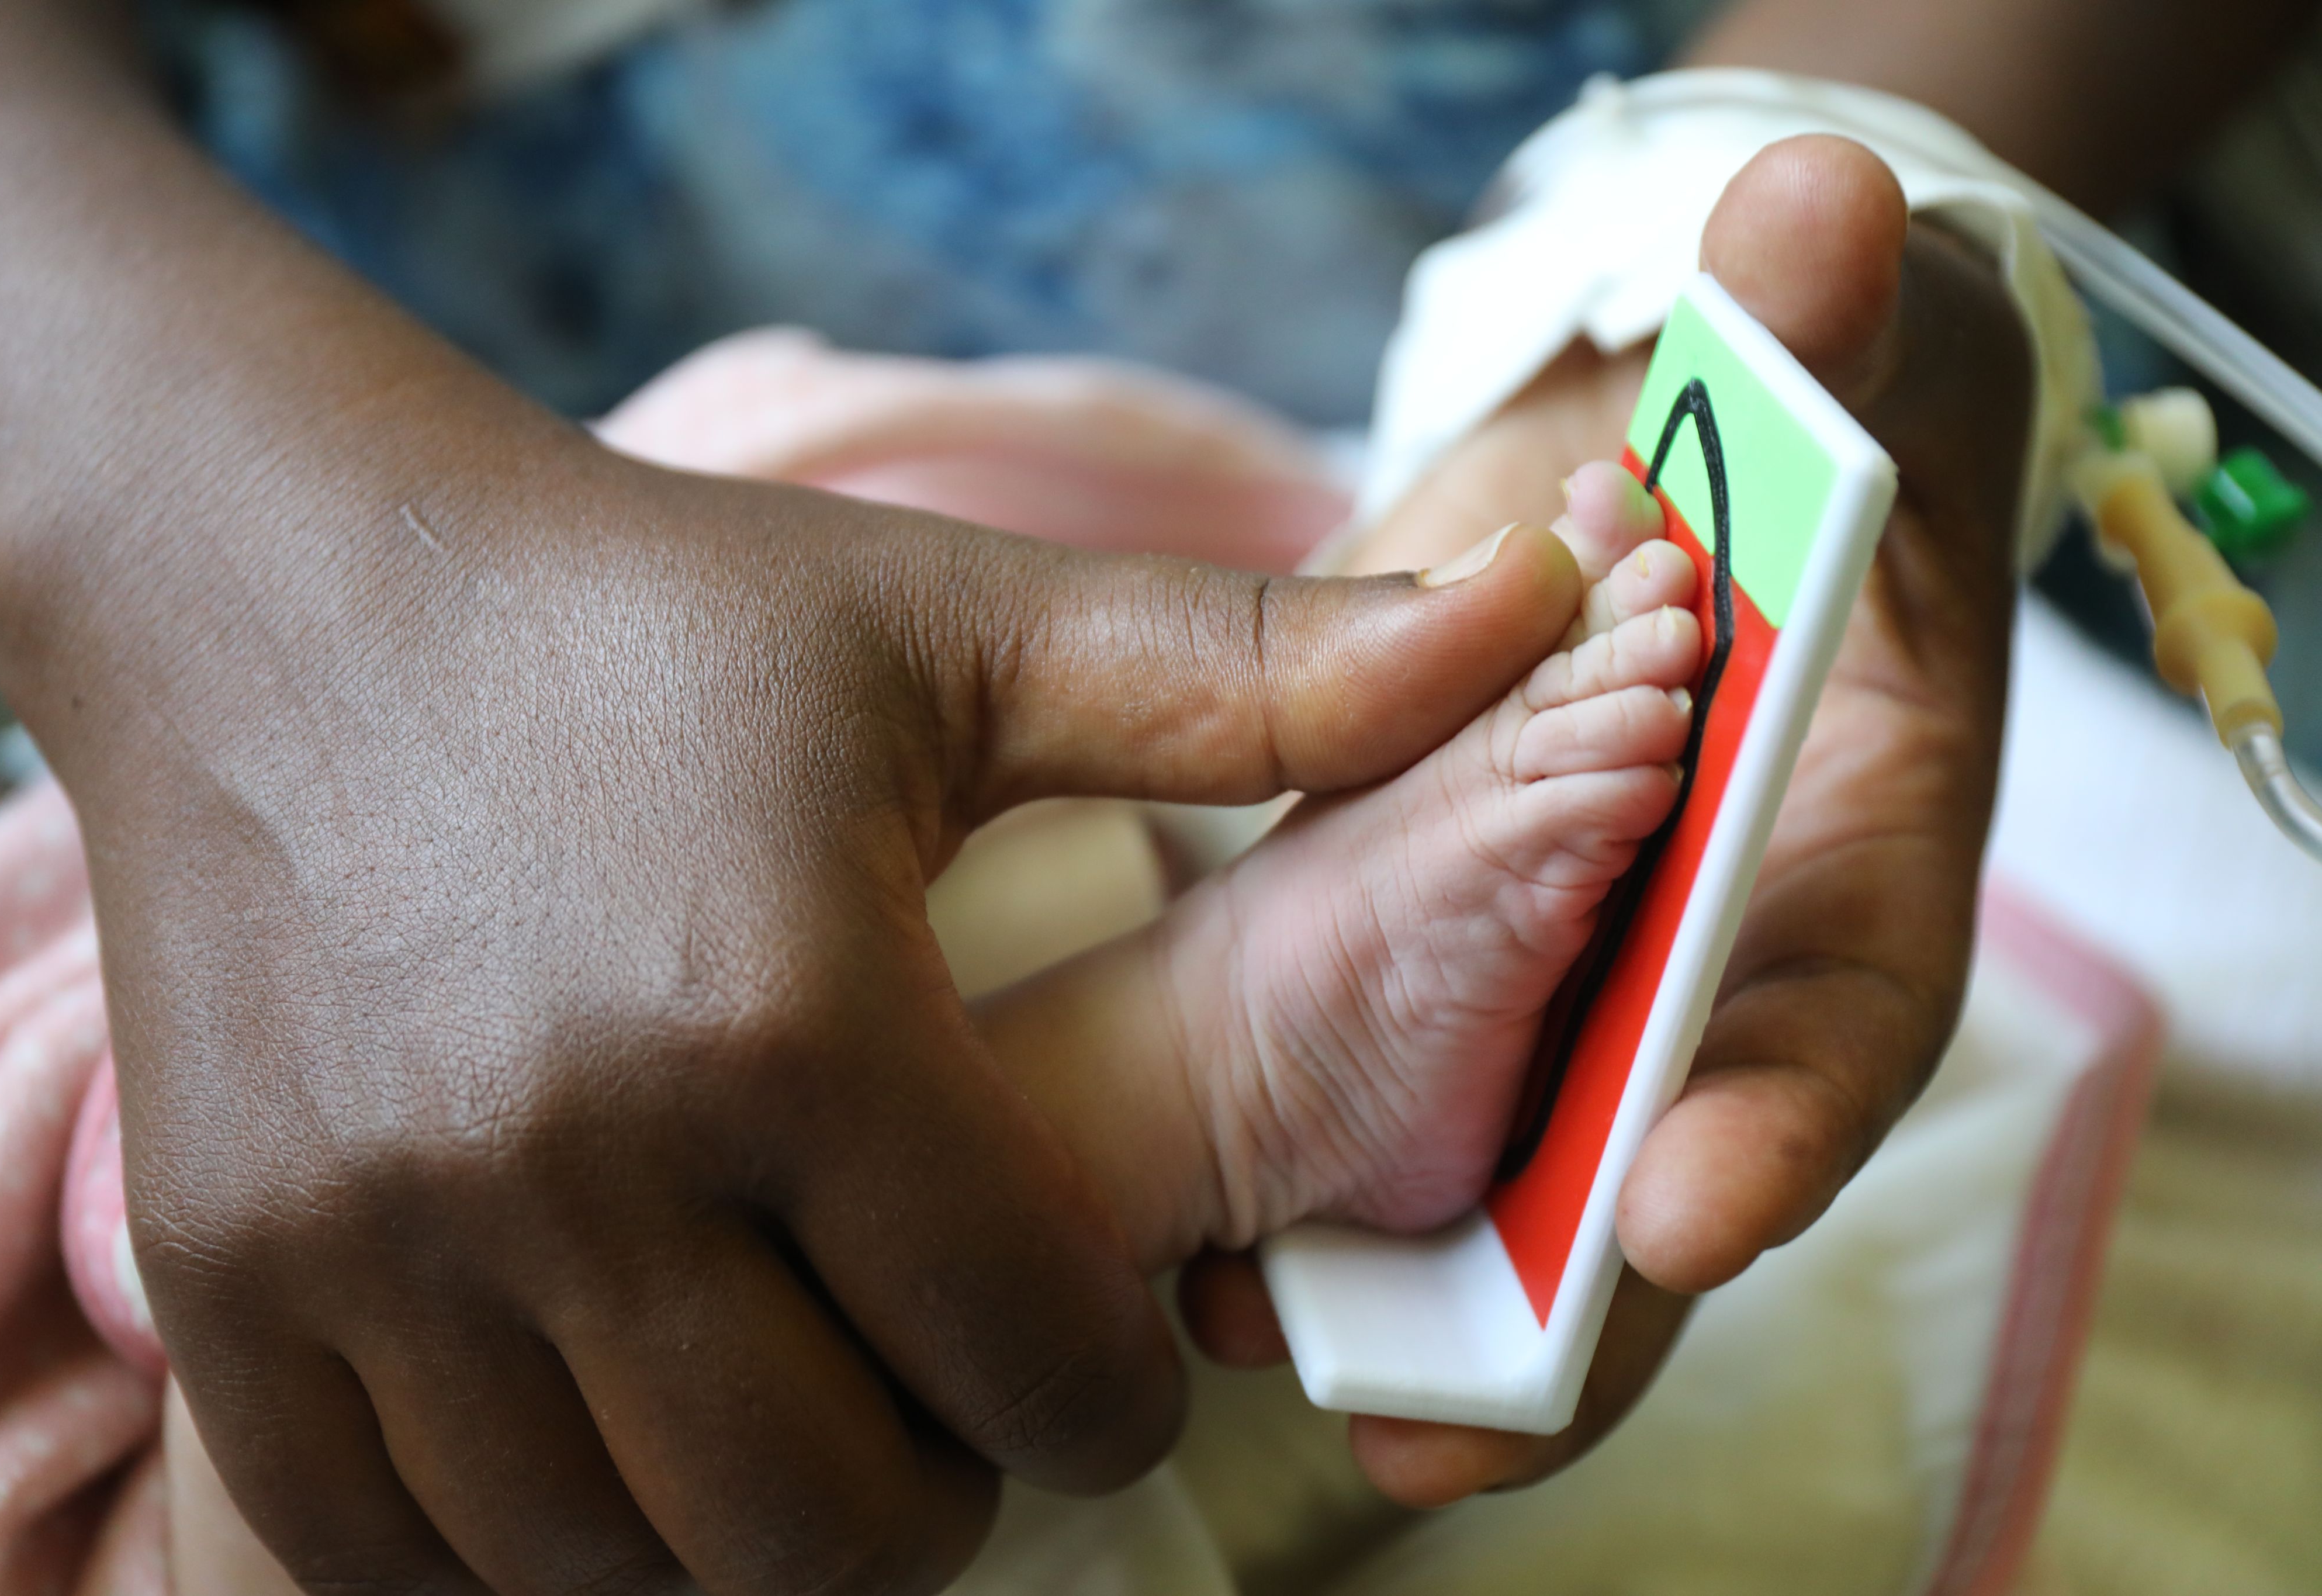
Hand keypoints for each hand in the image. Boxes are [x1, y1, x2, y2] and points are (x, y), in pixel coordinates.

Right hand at [16, 384, 1585, 1591]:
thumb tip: (1533, 614)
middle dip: (946, 1490)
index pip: (1042, 1360)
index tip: (1095, 1338)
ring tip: (778, 1400)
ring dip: (745, 1531)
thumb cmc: (657, 611)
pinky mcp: (233, 1278)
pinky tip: (594, 1422)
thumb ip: (1250, 672)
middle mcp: (574, 1156)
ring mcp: (373, 1243)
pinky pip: (394, 1555)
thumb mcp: (956, 624)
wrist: (285, 585)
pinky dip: (528, 1540)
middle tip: (943, 1392)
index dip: (1113, 1386)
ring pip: (629, 1566)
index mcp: (795, 1014)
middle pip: (837, 1521)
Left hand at [1179, 135, 2033, 1502]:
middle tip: (1421, 1436)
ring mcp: (1569, 967)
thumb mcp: (1835, 357)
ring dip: (1378, 1274)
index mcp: (1844, 858)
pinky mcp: (1440, 937)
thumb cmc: (1801, 426)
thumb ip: (1831, 318)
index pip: (1836, 1018)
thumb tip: (1813, 195)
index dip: (1776, 1117)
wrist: (1687, 462)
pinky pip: (1375, 1081)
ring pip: (1499, 1168)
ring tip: (1232, 1341)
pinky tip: (1160, 1233)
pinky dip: (1286, 1159)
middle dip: (1554, 1310)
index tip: (1686, 1209)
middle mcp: (1705, 953)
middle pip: (1650, 1174)